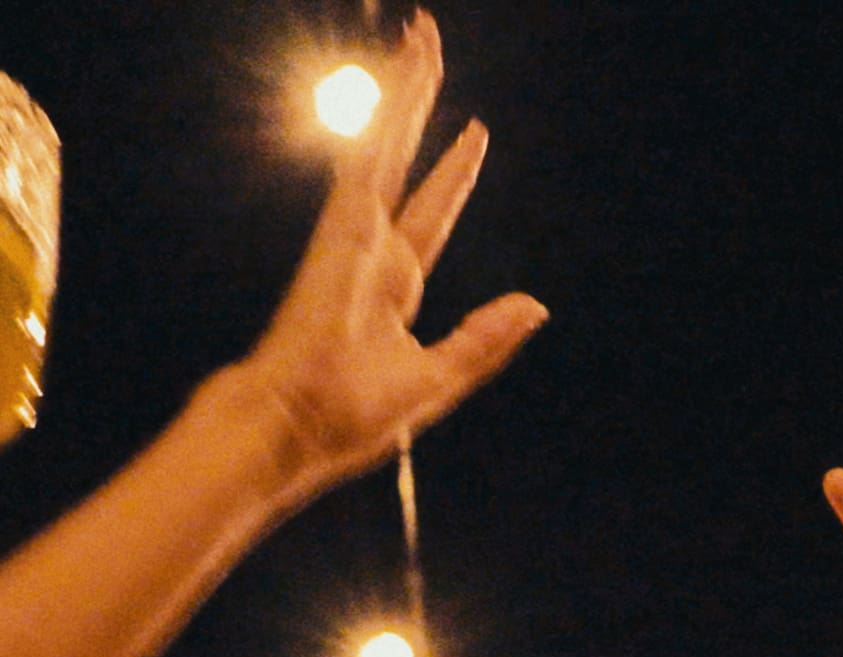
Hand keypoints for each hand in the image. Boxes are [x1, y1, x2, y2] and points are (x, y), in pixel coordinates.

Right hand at [236, 12, 546, 501]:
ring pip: (384, 144)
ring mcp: (352, 234)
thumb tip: (537, 305)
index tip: (474, 136)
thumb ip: (486, 339)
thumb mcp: (443, 377)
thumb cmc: (353, 417)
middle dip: (422, 109)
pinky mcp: (340, 232)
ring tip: (422, 38)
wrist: (299, 426)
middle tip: (432, 51)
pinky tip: (402, 81)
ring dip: (405, 92)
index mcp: (395, 284)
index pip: (432, 213)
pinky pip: (366, 161)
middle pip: (406, 162)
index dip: (452, 175)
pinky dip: (385, 121)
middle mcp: (373, 249)